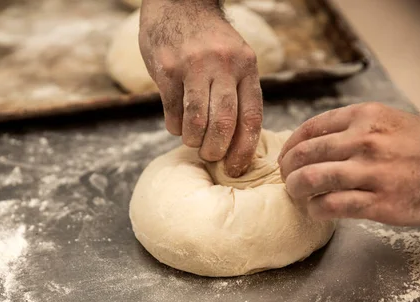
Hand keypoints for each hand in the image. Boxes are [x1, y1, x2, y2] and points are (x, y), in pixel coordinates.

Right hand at [139, 0, 262, 176]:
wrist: (179, 3)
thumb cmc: (208, 41)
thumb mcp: (234, 58)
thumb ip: (237, 91)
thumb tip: (238, 141)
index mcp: (246, 66)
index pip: (251, 117)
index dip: (244, 149)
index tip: (236, 168)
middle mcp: (223, 65)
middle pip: (225, 123)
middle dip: (216, 150)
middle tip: (210, 156)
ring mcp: (194, 67)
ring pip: (197, 121)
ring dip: (194, 140)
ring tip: (193, 141)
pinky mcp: (167, 70)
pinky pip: (173, 111)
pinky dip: (175, 127)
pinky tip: (177, 124)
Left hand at [277, 102, 419, 225]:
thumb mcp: (389, 121)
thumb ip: (353, 127)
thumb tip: (314, 141)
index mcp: (365, 117)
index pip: (310, 129)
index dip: (290, 146)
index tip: (286, 157)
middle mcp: (365, 141)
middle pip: (305, 154)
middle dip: (287, 169)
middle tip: (287, 178)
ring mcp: (372, 172)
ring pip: (312, 179)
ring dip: (296, 189)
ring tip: (297, 194)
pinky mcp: (379, 202)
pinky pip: (331, 205)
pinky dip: (315, 209)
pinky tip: (315, 210)